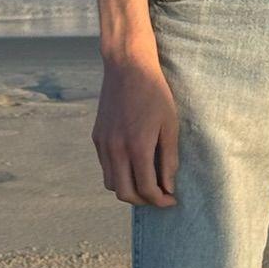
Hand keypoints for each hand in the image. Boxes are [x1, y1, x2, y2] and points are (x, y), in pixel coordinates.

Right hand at [91, 53, 179, 206]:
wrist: (127, 67)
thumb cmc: (155, 93)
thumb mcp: (170, 125)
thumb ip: (169, 159)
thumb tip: (168, 186)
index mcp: (137, 147)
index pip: (146, 189)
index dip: (160, 200)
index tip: (171, 199)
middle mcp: (115, 149)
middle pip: (125, 194)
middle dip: (144, 201)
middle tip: (159, 195)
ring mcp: (103, 144)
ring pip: (112, 183)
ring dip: (129, 189)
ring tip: (146, 182)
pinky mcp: (97, 137)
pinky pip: (105, 166)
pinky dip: (119, 174)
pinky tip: (133, 165)